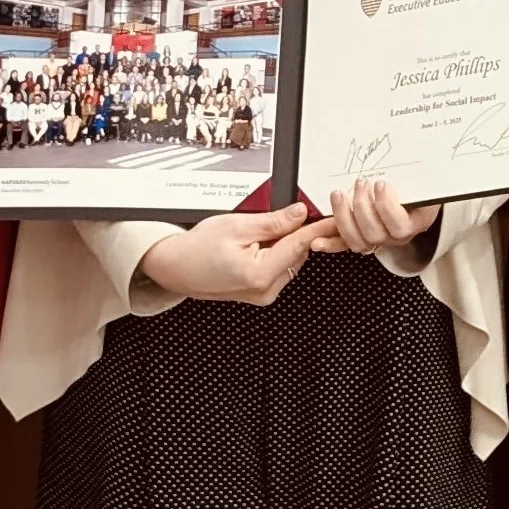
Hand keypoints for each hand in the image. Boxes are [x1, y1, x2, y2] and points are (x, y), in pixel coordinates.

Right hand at [140, 203, 329, 305]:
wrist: (174, 267)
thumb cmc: (196, 248)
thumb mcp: (237, 226)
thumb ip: (273, 222)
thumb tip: (299, 214)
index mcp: (260, 274)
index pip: (300, 245)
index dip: (319, 227)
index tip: (334, 218)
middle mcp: (265, 290)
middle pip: (297, 254)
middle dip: (295, 232)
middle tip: (282, 214)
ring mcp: (262, 295)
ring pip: (289, 261)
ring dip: (283, 243)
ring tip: (256, 233)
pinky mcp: (259, 294)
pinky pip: (278, 269)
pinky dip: (274, 253)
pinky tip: (256, 245)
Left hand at [318, 181, 441, 255]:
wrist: (420, 198)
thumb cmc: (420, 187)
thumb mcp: (423, 179)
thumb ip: (412, 173)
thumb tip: (409, 149)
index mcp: (414, 223)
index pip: (400, 225)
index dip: (387, 206)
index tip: (381, 184)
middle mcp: (395, 237)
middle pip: (374, 234)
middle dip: (362, 207)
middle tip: (360, 183)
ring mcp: (377, 240)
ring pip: (357, 241)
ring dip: (343, 217)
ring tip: (339, 195)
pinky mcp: (360, 238)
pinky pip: (343, 245)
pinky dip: (329, 243)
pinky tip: (317, 241)